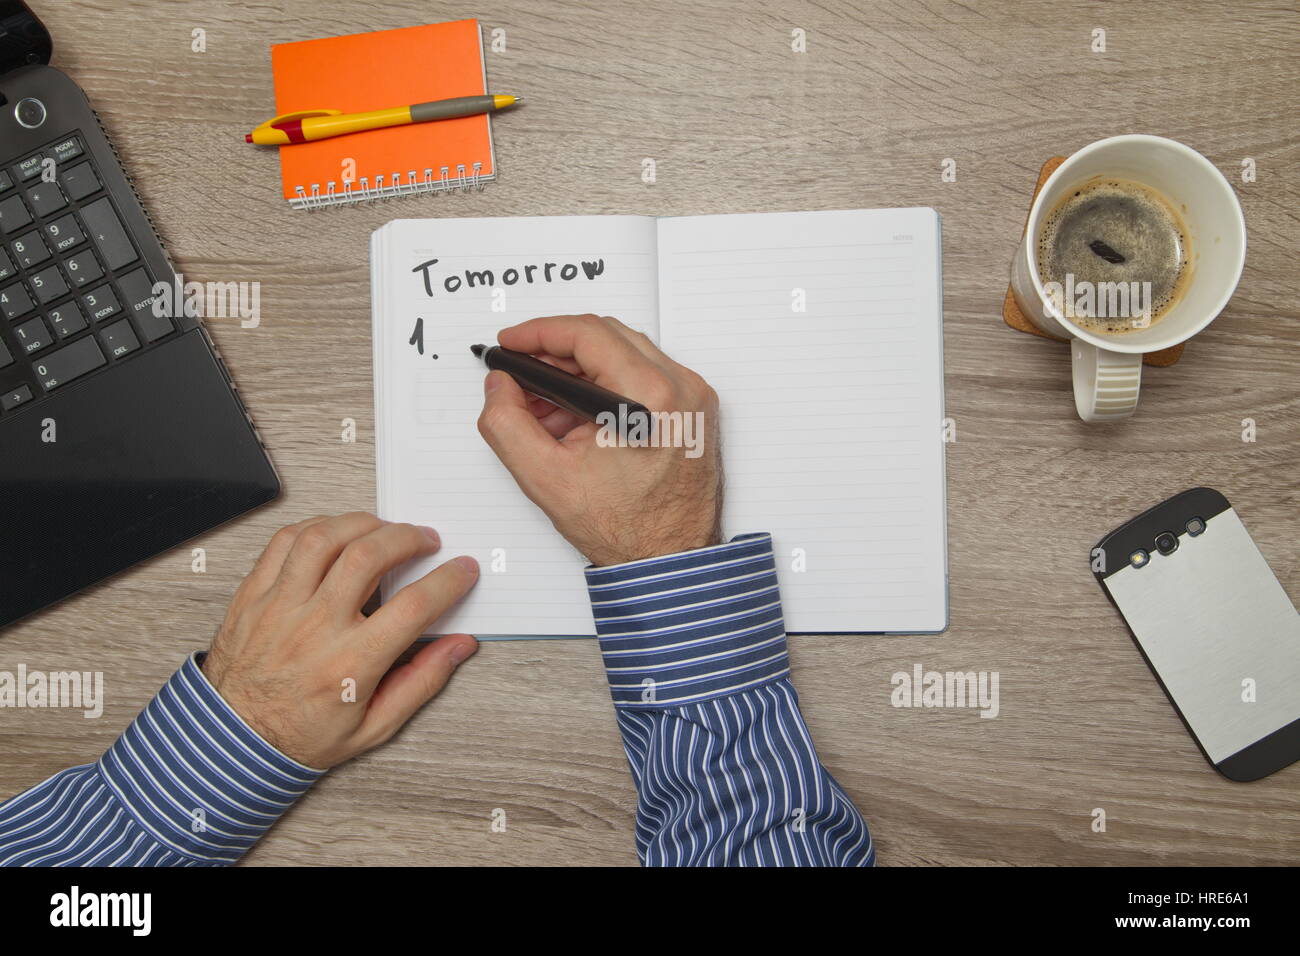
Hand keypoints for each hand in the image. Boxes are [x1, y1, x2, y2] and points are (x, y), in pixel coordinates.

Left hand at [202, 513, 478, 767]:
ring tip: (383, 530)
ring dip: (363, 524)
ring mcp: (279, 607)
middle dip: (408, 538)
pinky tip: (336, 534)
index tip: (462, 570)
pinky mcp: (254, 595)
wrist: (233, 741)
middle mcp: (314, 628)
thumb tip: (459, 646)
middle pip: (369, 557)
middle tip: (425, 541)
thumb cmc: (302, 734)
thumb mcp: (374, 726)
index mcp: (349, 664)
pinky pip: (285, 542)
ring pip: (325, 538)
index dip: (448, 581)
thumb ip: (422, 682)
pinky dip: (317, 527)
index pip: (413, 607)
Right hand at [476, 314, 722, 565]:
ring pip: (626, 353)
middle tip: (521, 372)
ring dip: (580, 369)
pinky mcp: (694, 410)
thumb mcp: (545, 478)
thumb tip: (500, 386)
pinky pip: (645, 375)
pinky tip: (578, 415)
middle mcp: (681, 388)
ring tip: (544, 405)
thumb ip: (507, 423)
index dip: (539, 332)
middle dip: (557, 351)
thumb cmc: (626, 529)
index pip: (587, 334)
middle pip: (608, 336)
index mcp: (650, 396)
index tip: (511, 342)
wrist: (670, 559)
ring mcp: (693, 397)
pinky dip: (607, 384)